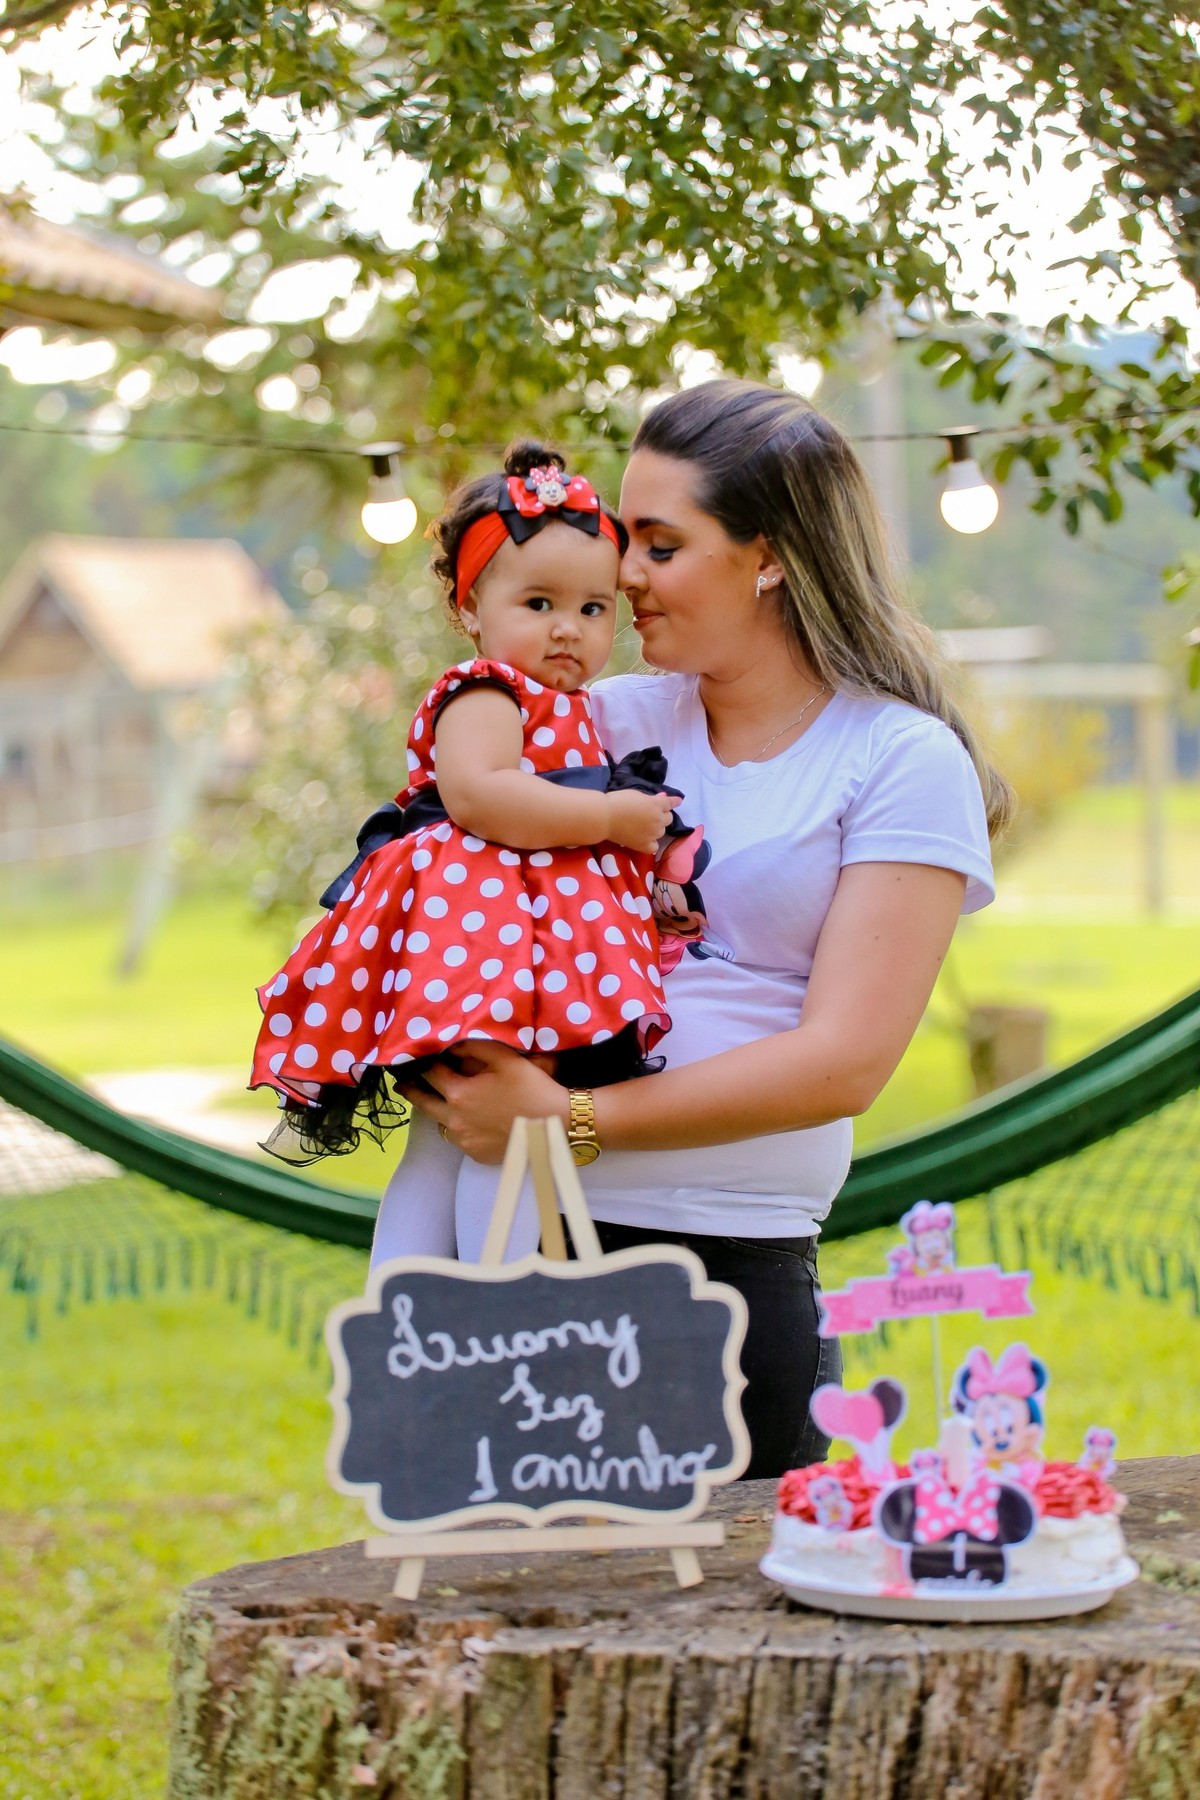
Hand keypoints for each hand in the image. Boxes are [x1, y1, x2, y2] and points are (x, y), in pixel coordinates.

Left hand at [396, 1040, 569, 1162]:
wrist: (556, 1125)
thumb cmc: (532, 1087)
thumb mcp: (505, 1058)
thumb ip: (474, 1046)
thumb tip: (452, 1045)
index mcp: (459, 1094)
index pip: (432, 1074)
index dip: (426, 1063)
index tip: (418, 1059)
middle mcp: (455, 1121)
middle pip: (423, 1103)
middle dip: (411, 1091)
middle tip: (401, 1084)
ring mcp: (465, 1141)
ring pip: (440, 1124)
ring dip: (437, 1111)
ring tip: (437, 1102)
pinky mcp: (476, 1155)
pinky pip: (459, 1139)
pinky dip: (458, 1128)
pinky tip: (467, 1121)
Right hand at [603, 788, 674, 854]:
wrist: (605, 817)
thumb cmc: (618, 801)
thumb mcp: (636, 795)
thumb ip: (650, 798)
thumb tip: (662, 798)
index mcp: (656, 805)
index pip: (670, 803)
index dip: (674, 802)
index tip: (678, 801)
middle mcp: (658, 819)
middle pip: (669, 818)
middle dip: (663, 815)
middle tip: (653, 814)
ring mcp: (652, 833)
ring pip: (662, 832)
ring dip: (657, 828)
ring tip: (646, 826)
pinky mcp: (643, 845)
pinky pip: (654, 847)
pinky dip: (652, 843)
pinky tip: (647, 840)